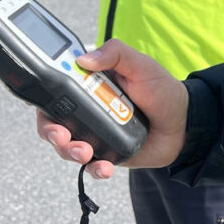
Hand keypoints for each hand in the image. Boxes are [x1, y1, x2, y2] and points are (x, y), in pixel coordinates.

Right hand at [37, 39, 187, 178]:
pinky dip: (93, 169)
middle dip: (50, 131)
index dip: (40, 96)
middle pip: (52, 122)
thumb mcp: (141, 65)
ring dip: (68, 151)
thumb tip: (84, 59)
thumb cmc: (162, 90)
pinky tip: (104, 168)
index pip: (53, 89)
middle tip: (60, 135)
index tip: (38, 103)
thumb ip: (116, 54)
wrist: (185, 123)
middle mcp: (85, 110)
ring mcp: (94, 133)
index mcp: (88, 85)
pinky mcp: (106, 154)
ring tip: (83, 153)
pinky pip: (91, 166)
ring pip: (66, 146)